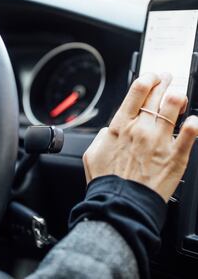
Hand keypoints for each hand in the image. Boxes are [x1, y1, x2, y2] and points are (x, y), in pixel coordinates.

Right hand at [83, 72, 197, 201]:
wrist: (121, 204)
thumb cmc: (107, 182)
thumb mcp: (92, 154)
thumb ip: (102, 137)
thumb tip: (110, 130)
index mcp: (120, 126)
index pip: (137, 90)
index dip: (148, 78)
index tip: (152, 77)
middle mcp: (141, 128)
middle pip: (157, 93)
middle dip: (164, 81)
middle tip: (168, 79)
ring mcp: (160, 140)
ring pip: (175, 105)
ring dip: (179, 97)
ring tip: (180, 98)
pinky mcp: (176, 155)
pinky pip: (192, 132)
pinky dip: (195, 124)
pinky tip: (193, 122)